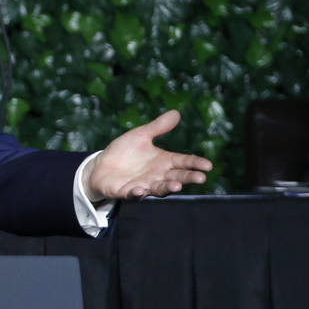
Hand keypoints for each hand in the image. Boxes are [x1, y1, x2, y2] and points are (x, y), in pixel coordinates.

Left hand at [84, 110, 212, 200]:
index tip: (208, 165)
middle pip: (176, 177)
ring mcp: (144, 185)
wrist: (101, 166)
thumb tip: (176, 112)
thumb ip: (158, 127)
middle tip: (200, 178)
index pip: (183, 162)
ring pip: (159, 189)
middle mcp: (157, 175)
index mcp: (163, 161)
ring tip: (176, 186)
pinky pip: (134, 195)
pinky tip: (140, 191)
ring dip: (168, 188)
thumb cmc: (124, 152)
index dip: (195, 163)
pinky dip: (138, 194)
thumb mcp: (140, 136)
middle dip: (188, 178)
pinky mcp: (128, 192)